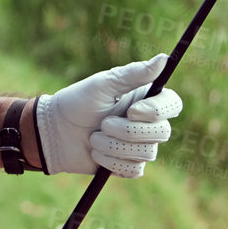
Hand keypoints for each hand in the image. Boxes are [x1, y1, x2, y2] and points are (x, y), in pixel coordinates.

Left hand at [33, 55, 183, 177]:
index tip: (132, 111)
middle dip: (128, 131)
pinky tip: (96, 154)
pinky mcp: (128, 165)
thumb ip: (134, 73)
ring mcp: (139, 146)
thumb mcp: (103, 84)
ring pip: (147, 153)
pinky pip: (134, 170)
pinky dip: (112, 162)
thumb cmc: (78, 102)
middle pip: (163, 132)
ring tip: (93, 138)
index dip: (157, 111)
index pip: (172, 104)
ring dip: (114, 146)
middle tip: (102, 124)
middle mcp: (147, 123)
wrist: (54, 132)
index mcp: (145, 99)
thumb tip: (164, 58)